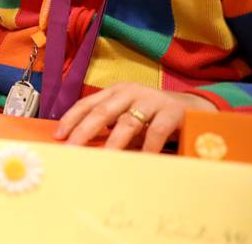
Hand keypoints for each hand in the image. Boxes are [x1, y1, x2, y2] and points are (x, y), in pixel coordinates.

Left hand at [54, 82, 217, 151]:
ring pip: (127, 121)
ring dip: (113, 141)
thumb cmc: (153, 114)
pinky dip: (148, 146)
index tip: (58, 136)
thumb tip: (84, 145)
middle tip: (72, 148)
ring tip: (103, 157)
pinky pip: (157, 130)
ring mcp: (151, 100)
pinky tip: (141, 159)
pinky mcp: (172, 111)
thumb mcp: (129, 115)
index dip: (71, 119)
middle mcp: (130, 92)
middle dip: (84, 130)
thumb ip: (110, 126)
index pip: (87, 103)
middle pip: (102, 111)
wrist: (193, 107)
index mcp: (115, 92)